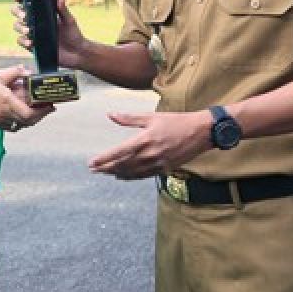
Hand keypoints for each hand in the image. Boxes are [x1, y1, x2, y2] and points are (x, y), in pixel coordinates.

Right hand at [0, 66, 54, 130]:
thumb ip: (15, 72)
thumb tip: (27, 71)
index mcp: (6, 102)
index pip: (28, 114)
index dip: (42, 112)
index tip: (50, 106)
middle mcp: (5, 114)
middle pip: (28, 121)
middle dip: (40, 116)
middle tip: (47, 108)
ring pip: (21, 125)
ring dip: (31, 119)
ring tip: (37, 111)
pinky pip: (12, 126)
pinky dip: (20, 122)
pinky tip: (21, 115)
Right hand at [11, 0, 87, 69]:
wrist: (76, 53)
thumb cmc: (73, 34)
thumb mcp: (69, 20)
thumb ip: (63, 9)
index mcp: (42, 13)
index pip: (27, 2)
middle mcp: (35, 21)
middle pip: (18, 13)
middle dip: (18, 12)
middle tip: (24, 15)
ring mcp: (32, 33)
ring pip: (17, 26)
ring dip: (20, 27)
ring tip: (28, 31)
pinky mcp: (32, 45)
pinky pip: (21, 41)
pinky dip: (23, 41)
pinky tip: (30, 42)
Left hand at [88, 111, 211, 179]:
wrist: (201, 132)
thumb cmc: (176, 121)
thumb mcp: (151, 116)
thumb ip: (129, 118)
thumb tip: (110, 114)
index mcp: (145, 139)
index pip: (119, 152)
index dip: (103, 159)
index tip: (91, 162)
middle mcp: (150, 154)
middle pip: (123, 164)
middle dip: (107, 168)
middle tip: (94, 169)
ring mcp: (158, 163)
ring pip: (132, 172)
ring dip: (117, 173)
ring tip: (105, 172)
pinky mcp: (165, 169)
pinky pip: (144, 175)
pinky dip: (131, 176)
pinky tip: (123, 176)